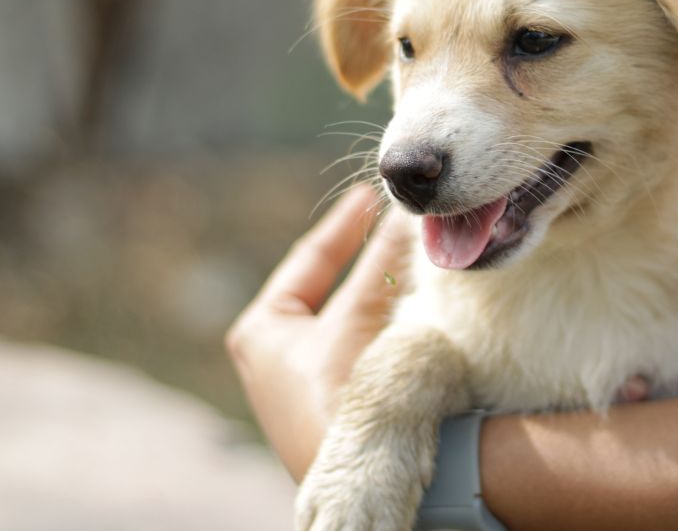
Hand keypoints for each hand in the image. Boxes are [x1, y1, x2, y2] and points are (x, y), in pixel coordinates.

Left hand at [226, 185, 410, 480]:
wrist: (368, 481)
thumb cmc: (346, 395)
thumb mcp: (361, 316)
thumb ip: (381, 261)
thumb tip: (404, 209)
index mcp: (260, 333)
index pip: (309, 260)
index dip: (345, 225)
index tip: (371, 195)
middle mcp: (274, 361)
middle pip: (333, 289)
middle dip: (370, 259)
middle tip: (400, 224)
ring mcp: (306, 387)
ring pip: (354, 320)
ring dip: (385, 293)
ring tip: (416, 261)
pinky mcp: (338, 406)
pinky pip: (366, 348)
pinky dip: (389, 326)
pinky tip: (417, 312)